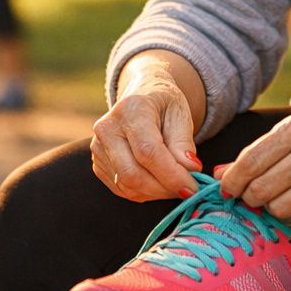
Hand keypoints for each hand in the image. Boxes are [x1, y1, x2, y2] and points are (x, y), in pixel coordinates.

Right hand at [91, 67, 201, 200]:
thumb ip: (183, 143)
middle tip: (187, 190)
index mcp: (131, 110)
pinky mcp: (98, 164)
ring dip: (156, 193)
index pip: (148, 151)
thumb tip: (190, 169)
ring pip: (127, 186)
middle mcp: (107, 128)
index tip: (193, 188)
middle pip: (133, 174)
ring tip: (174, 184)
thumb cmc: (164, 106)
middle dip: (164, 189)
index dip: (171, 175)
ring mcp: (98, 147)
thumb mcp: (180, 115)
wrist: (141, 98)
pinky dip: (144, 193)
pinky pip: (122, 189)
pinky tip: (159, 182)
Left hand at [218, 110, 290, 228]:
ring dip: (273, 208)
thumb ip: (258, 152)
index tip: (227, 189)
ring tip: (282, 197)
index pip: (249, 162)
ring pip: (278, 208)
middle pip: (260, 190)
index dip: (231, 181)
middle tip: (254, 196)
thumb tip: (219, 174)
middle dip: (250, 198)